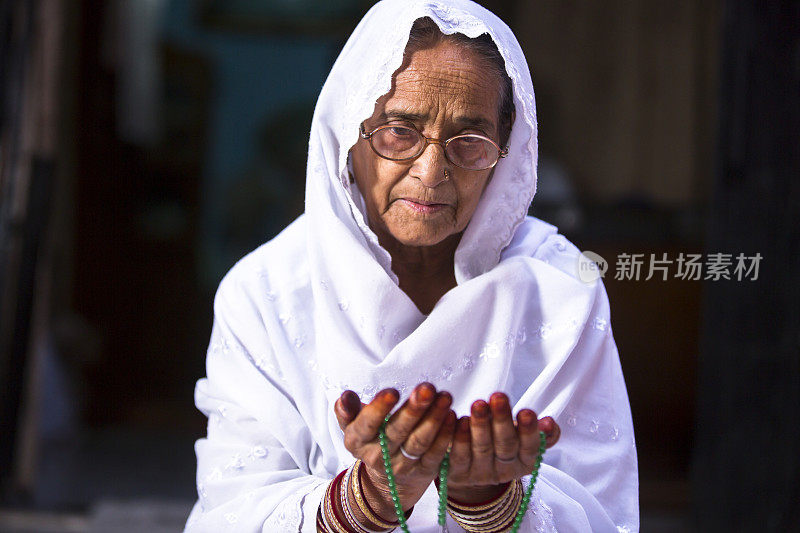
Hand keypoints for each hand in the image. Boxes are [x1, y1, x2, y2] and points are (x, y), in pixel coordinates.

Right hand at [334, 383, 455, 522]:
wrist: (388, 480)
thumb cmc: (372, 438)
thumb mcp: (354, 426)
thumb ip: (348, 410)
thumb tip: (344, 397)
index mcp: (358, 441)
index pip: (367, 425)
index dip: (379, 409)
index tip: (392, 391)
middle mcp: (379, 456)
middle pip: (397, 432)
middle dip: (413, 409)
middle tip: (427, 388)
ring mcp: (403, 466)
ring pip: (419, 442)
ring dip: (434, 418)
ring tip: (445, 397)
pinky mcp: (425, 471)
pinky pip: (436, 453)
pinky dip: (446, 435)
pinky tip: (452, 416)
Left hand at [447, 392, 560, 503]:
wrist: (471, 467)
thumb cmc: (502, 441)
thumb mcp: (523, 438)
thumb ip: (540, 432)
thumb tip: (550, 423)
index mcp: (524, 462)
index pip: (530, 447)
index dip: (529, 431)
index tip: (527, 412)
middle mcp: (504, 471)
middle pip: (505, 446)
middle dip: (502, 420)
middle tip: (498, 397)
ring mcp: (480, 473)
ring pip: (481, 448)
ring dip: (480, 425)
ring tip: (479, 404)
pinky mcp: (458, 473)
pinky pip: (458, 455)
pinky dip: (458, 437)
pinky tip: (457, 418)